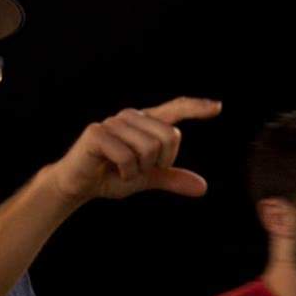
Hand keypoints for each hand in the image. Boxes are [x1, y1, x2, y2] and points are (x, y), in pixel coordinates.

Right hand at [46, 98, 221, 204]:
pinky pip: (128, 157)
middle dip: (160, 162)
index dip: (196, 108)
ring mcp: (114, 122)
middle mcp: (131, 116)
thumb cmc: (111, 176)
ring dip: (139, 170)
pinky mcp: (98, 133)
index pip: (174, 109)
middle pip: (170, 137)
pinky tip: (111, 171)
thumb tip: (202, 187)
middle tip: (139, 170)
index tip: (217, 107)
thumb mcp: (146, 178)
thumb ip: (171, 177)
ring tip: (122, 170)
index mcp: (144, 122)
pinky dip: (125, 173)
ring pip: (150, 149)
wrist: (78, 184)